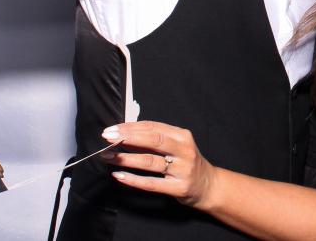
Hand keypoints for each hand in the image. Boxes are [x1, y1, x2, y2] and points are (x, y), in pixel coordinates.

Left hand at [102, 121, 216, 209]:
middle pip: (153, 140)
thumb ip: (155, 139)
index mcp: (182, 136)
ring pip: (150, 161)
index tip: (112, 129)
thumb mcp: (177, 146)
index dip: (131, 127)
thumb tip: (125, 134)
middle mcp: (184, 151)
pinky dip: (133, 179)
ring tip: (108, 156)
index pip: (153, 127)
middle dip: (128, 138)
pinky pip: (151, 183)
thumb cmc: (186, 163)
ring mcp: (182, 170)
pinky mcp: (178, 188)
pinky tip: (119, 175)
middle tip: (108, 138)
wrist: (207, 186)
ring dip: (126, 158)